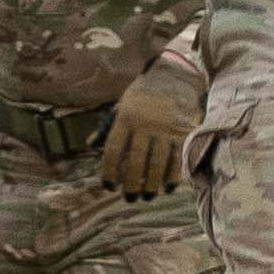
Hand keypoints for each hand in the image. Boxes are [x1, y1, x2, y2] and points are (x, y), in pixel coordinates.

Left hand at [97, 74, 200, 196]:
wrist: (174, 75)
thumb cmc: (143, 94)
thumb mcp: (122, 105)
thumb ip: (107, 126)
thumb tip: (89, 144)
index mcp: (125, 118)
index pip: (112, 151)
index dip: (108, 172)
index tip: (108, 186)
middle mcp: (144, 125)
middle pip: (134, 163)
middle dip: (130, 185)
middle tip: (129, 198)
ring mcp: (166, 130)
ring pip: (157, 166)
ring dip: (151, 186)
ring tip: (147, 196)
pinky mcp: (184, 133)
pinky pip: (178, 161)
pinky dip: (173, 178)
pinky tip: (168, 188)